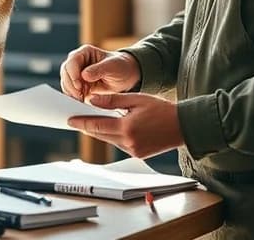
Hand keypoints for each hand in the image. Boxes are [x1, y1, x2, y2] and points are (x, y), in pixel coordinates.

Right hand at [60, 45, 139, 101]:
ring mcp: (76, 73)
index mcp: (85, 52)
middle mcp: (77, 61)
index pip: (72, 60)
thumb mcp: (113, 66)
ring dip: (71, 92)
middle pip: (65, 72)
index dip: (73, 73)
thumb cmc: (119, 67)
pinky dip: (74, 97)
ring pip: (65, 82)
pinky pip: (70, 91)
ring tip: (82, 100)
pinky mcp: (77, 85)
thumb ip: (99, 69)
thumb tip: (84, 75)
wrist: (124, 77)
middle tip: (79, 96)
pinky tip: (81, 101)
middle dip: (71, 85)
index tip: (79, 86)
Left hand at [67, 92, 183, 158]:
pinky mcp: (138, 154)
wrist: (183, 126)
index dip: (81, 122)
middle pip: (100, 134)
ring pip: (109, 140)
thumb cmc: (161, 109)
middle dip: (87, 127)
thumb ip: (113, 100)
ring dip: (100, 131)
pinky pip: (119, 144)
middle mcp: (128, 142)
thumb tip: (93, 101)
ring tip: (89, 121)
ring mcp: (133, 150)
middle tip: (74, 120)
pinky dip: (112, 135)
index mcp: (127, 128)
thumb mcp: (136, 99)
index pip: (97, 125)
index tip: (69, 119)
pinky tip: (109, 127)